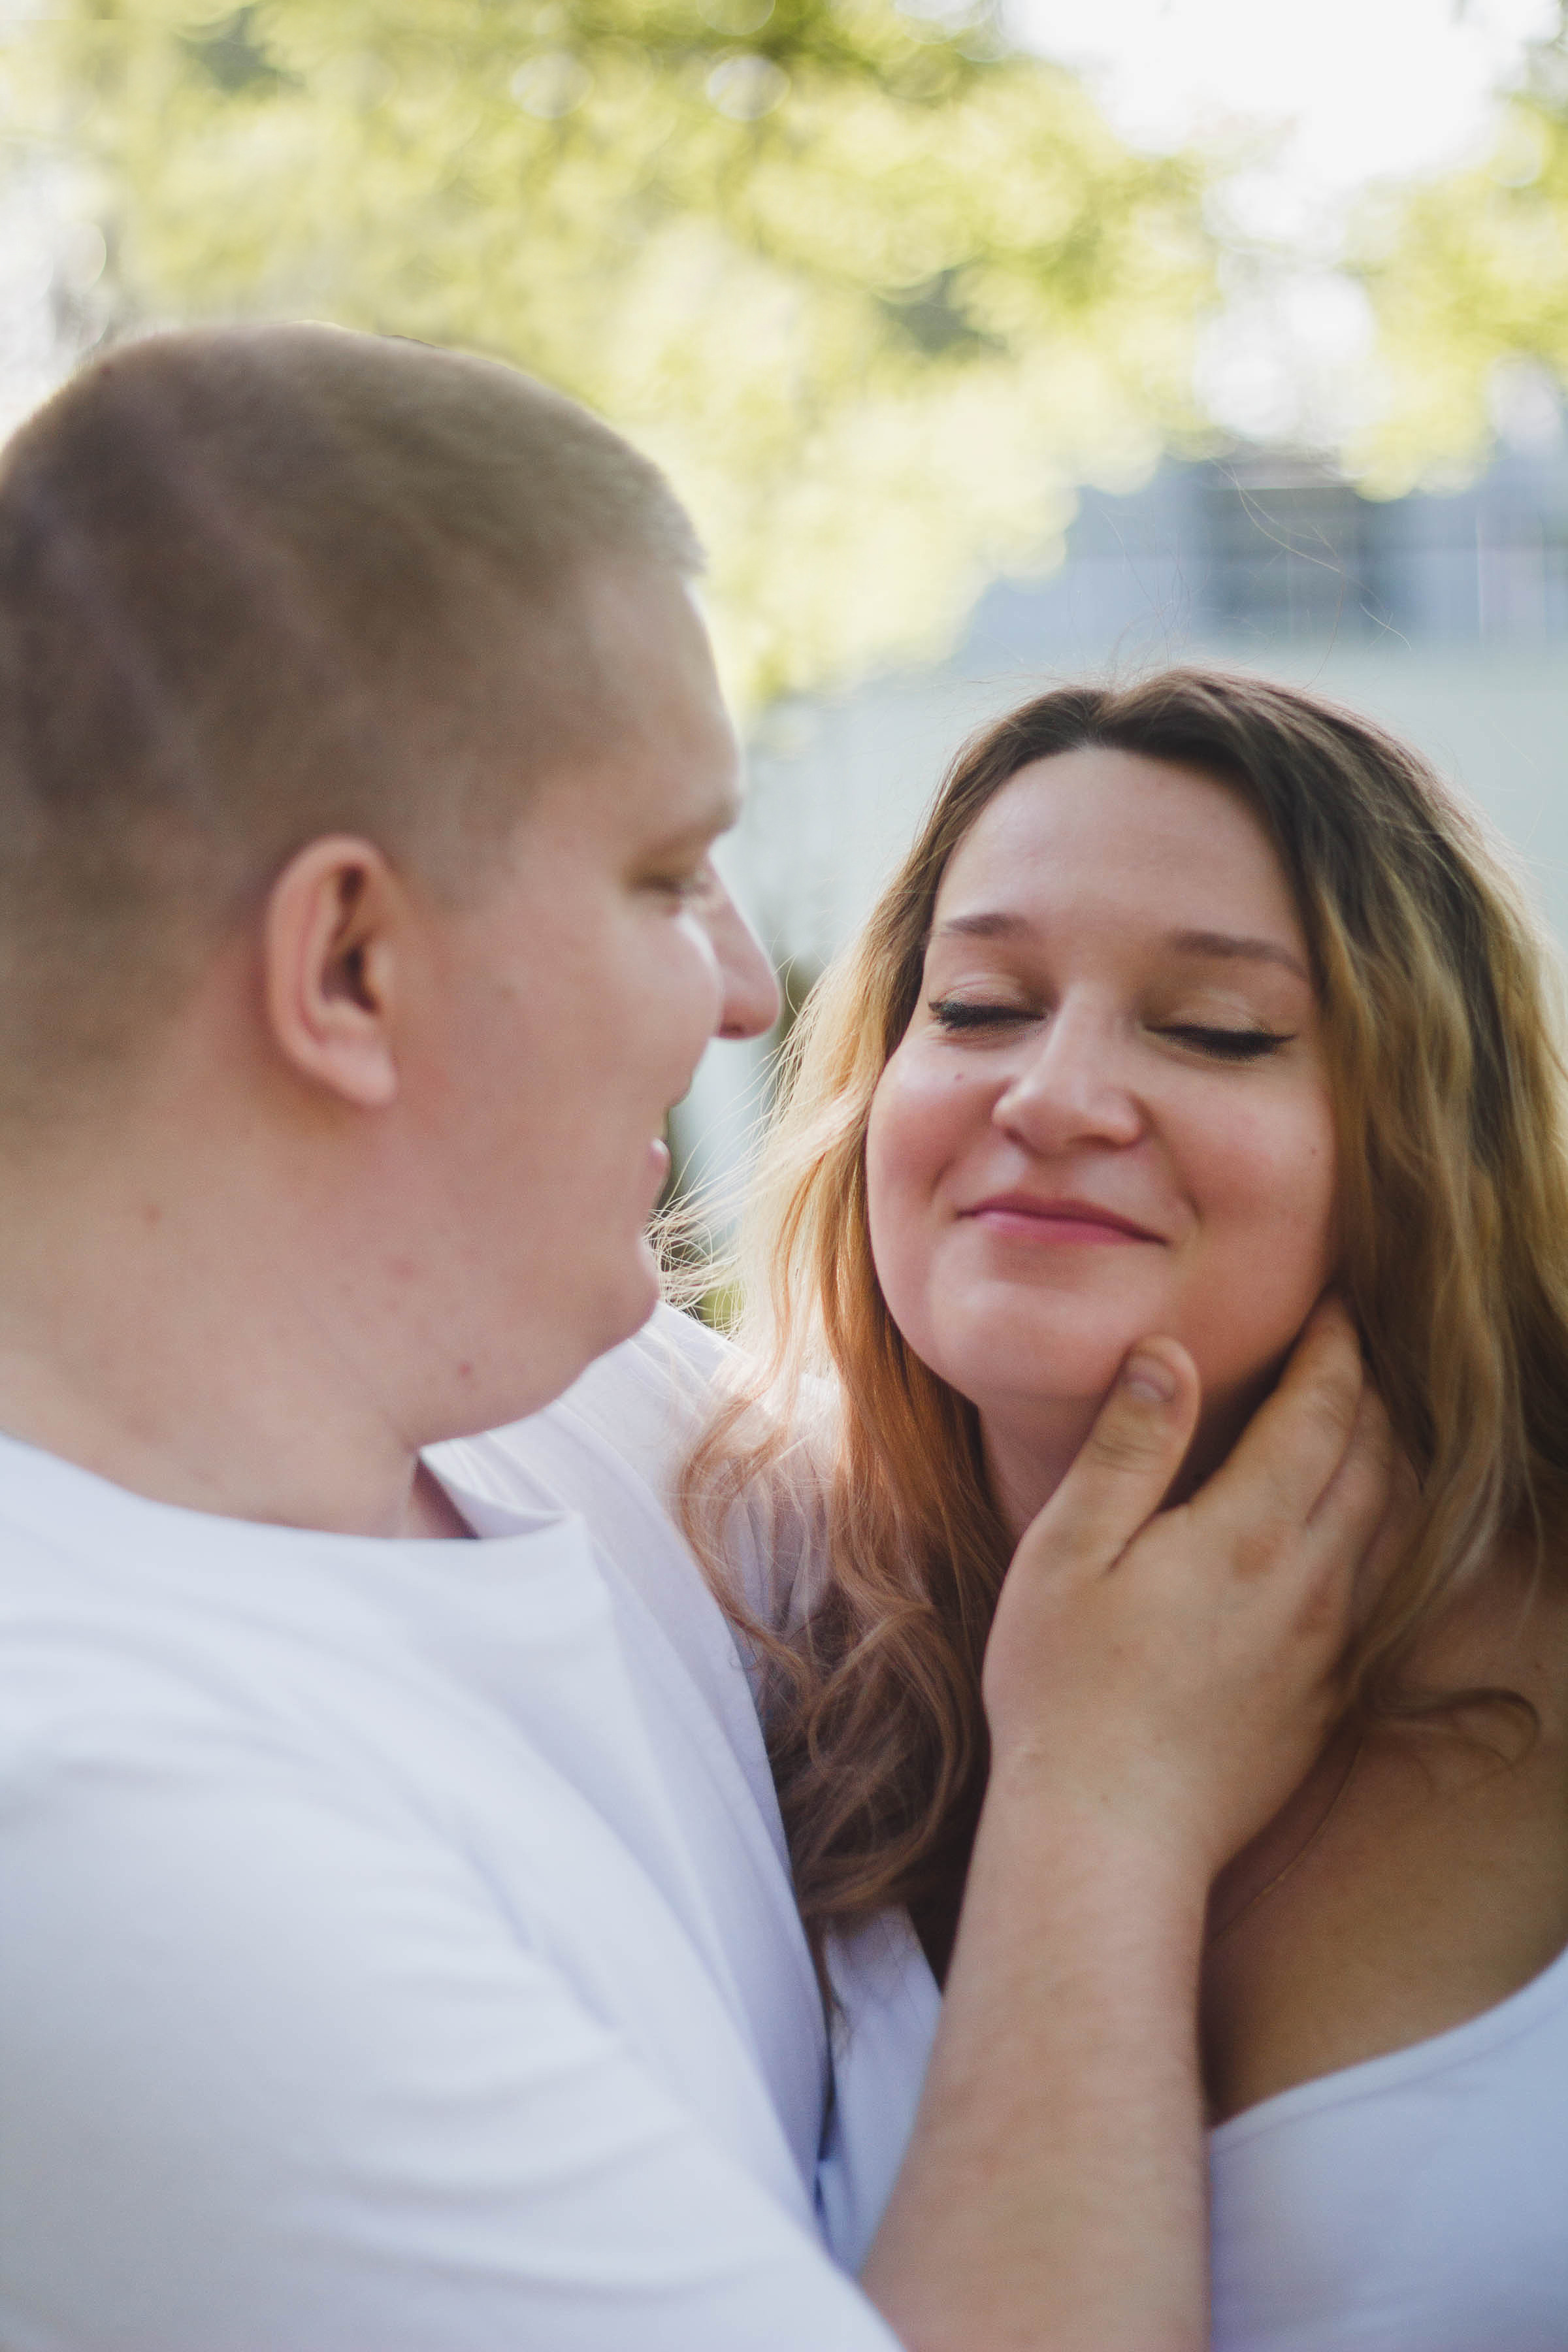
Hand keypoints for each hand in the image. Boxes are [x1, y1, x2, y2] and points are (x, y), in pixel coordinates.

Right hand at [981, 1298, 1393, 1879]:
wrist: (1109, 1835)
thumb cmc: (1064, 1688)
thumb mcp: (1067, 1549)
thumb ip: (1127, 1446)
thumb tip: (1170, 1354)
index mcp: (1245, 1532)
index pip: (1323, 1411)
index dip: (1337, 1347)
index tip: (1339, 1302)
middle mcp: (1308, 1583)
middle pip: (1376, 1460)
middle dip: (1374, 1391)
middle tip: (1357, 1346)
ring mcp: (1327, 1647)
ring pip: (1393, 1526)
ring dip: (1393, 1460)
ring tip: (1370, 1423)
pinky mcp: (1327, 1700)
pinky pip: (1383, 1593)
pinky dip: (1387, 1535)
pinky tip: (1357, 1533)